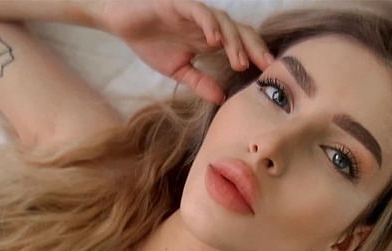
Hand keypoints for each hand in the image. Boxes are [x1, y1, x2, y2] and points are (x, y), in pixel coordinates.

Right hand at [95, 0, 273, 103]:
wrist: (122, 23)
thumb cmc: (151, 42)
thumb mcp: (178, 70)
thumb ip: (200, 82)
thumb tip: (221, 99)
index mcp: (209, 39)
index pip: (239, 45)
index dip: (255, 56)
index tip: (269, 74)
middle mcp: (207, 25)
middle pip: (239, 31)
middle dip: (255, 48)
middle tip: (267, 66)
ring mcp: (194, 13)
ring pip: (223, 22)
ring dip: (234, 42)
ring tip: (240, 62)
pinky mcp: (178, 4)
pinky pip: (199, 11)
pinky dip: (209, 24)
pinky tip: (215, 39)